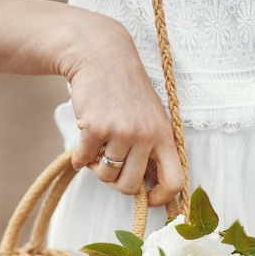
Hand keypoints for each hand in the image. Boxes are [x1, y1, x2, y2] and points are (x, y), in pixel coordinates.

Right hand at [58, 8, 184, 206]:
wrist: (101, 56)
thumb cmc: (126, 92)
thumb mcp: (151, 118)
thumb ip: (152, 149)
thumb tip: (147, 189)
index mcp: (164, 136)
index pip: (174, 181)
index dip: (162, 197)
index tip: (150, 199)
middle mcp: (145, 136)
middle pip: (130, 186)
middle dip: (116, 182)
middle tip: (111, 165)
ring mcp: (121, 132)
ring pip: (106, 176)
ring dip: (96, 167)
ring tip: (98, 147)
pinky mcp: (96, 128)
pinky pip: (84, 161)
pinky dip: (80, 157)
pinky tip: (83, 142)